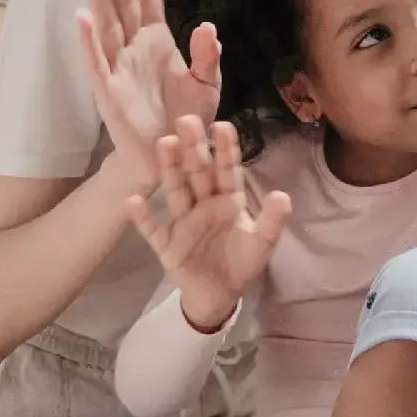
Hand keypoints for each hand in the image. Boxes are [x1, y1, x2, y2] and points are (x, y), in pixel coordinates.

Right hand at [78, 0, 221, 186]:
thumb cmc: (188, 117)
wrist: (173, 156)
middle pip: (124, 1)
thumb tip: (205, 26)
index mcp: (158, 39)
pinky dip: (89, 40)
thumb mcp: (207, 83)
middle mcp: (134, 47)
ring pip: (107, 24)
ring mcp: (118, 67)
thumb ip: (207, 55)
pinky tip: (82, 15)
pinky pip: (97, 61)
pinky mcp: (108, 91)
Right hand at [126, 116, 290, 331]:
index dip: (225, 149)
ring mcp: (183, 223)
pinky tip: (134, 200)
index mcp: (228, 200)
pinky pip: (154, 230)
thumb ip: (272, 221)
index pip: (227, 170)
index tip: (222, 126)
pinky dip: (143, 217)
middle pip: (198, 173)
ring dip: (170, 169)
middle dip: (194, 148)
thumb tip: (283, 196)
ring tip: (164, 143)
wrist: (219, 296)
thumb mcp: (262, 243)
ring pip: (176, 191)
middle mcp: (204, 204)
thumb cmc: (240, 261)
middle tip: (187, 120)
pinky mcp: (168, 246)